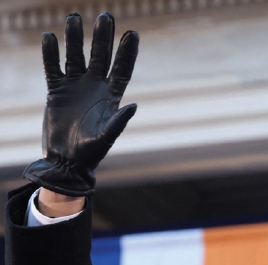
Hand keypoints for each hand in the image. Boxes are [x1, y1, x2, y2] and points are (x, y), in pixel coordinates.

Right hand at [22, 12, 138, 196]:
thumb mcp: (107, 136)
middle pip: (101, 56)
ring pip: (76, 56)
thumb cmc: (91, 152)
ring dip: (75, 38)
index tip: (133, 33)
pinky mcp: (56, 90)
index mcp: (111, 96)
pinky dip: (51, 53)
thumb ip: (119, 121)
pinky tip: (49, 37)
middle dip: (103, 37)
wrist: (67, 160)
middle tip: (106, 16)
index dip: (127, 52)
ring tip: (74, 18)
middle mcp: (95, 87)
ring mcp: (75, 87)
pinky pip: (53, 67)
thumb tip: (134, 105)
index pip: (122, 69)